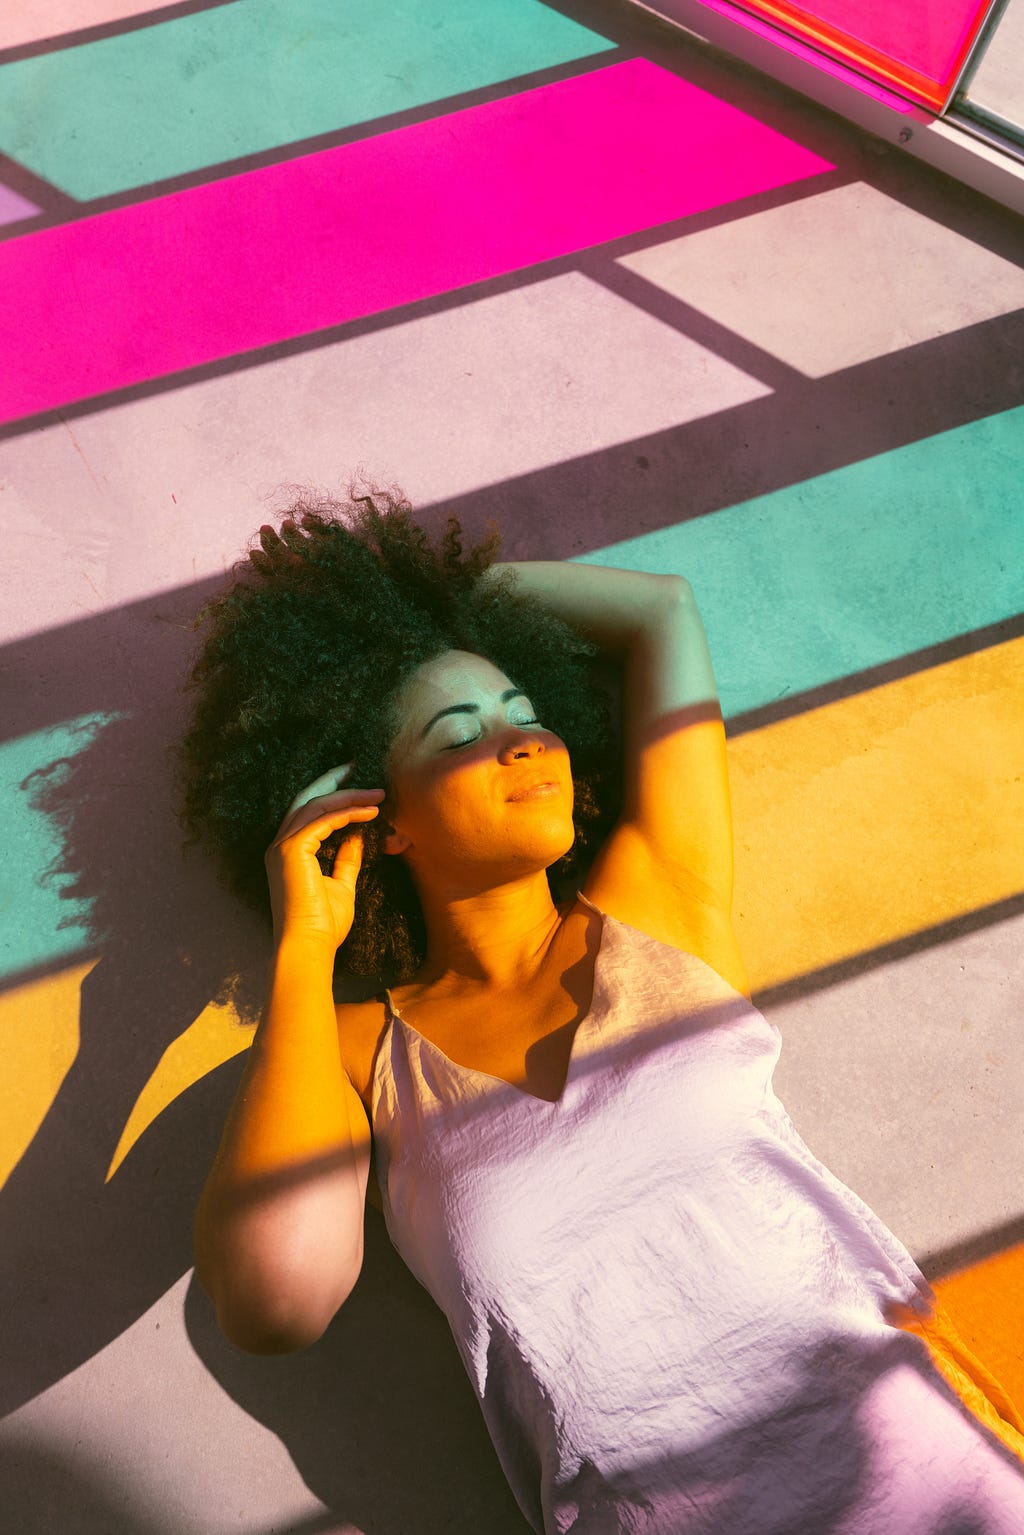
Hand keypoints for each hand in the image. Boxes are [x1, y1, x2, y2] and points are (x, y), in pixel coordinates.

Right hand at [265, 764, 385, 951]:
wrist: (308, 946)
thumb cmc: (322, 925)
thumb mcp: (341, 885)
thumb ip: (346, 859)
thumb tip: (357, 835)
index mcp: (288, 852)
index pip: (308, 813)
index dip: (332, 794)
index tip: (357, 785)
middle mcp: (280, 844)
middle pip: (307, 799)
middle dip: (334, 781)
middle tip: (358, 767)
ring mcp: (282, 846)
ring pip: (317, 806)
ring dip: (349, 796)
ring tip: (378, 794)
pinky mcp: (291, 850)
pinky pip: (323, 820)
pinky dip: (348, 812)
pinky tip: (370, 811)